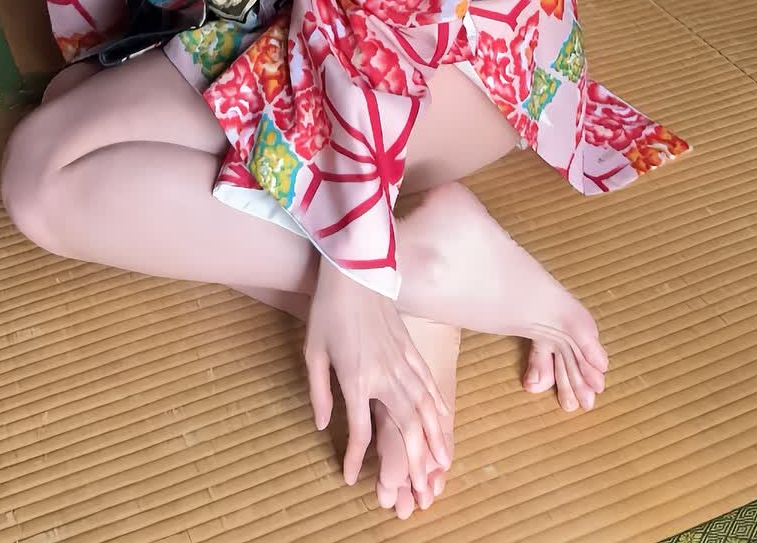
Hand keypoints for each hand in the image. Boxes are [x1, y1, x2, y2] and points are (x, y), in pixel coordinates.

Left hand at [303, 262, 451, 502]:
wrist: (354, 268)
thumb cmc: (328, 310)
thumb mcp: (313, 352)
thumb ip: (319, 392)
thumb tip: (323, 425)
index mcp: (356, 379)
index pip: (359, 430)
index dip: (354, 458)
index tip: (350, 478)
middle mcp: (384, 375)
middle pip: (406, 426)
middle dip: (414, 460)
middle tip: (420, 487)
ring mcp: (402, 360)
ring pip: (425, 407)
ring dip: (434, 437)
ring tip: (442, 462)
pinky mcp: (410, 347)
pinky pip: (428, 381)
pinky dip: (438, 403)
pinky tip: (443, 419)